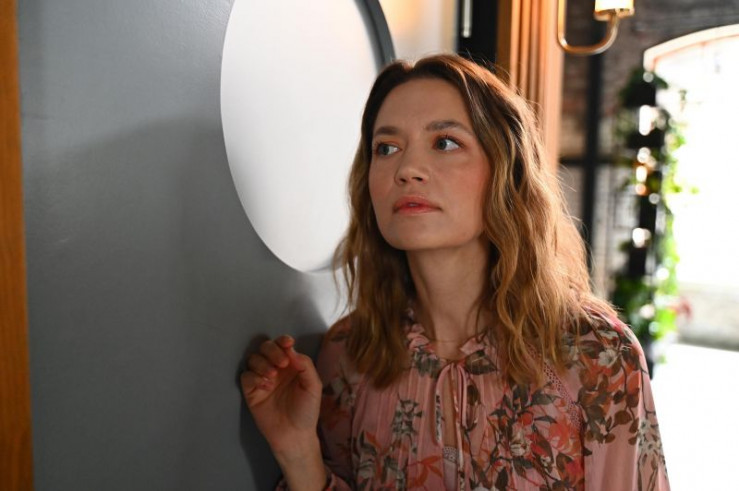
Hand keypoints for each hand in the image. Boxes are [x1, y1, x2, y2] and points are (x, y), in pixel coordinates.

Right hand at [240, 335, 322, 457]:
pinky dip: (254, 377)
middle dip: (272, 351)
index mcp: (291, 365)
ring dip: (262, 363)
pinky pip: (246, 376)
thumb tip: (292, 350)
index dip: (283, 340)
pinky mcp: (251, 392)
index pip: (283, 345)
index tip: (287, 343)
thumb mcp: (313, 386)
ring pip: (253, 359)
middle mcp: (275, 369)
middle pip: (266, 347)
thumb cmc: (306, 410)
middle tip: (282, 364)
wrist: (294, 435)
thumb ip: (305, 365)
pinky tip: (266, 386)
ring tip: (273, 377)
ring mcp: (262, 379)